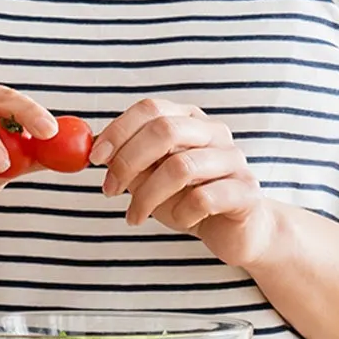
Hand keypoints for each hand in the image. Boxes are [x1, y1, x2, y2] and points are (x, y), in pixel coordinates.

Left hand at [91, 99, 276, 268]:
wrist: (237, 230)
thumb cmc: (190, 199)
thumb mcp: (151, 178)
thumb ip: (128, 160)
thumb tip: (91, 147)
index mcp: (190, 120)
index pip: (152, 109)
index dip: (119, 130)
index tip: (95, 158)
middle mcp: (215, 132)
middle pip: (166, 130)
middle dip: (129, 162)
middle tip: (109, 190)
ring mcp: (234, 159)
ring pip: (181, 167)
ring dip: (147, 197)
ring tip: (135, 216)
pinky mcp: (246, 190)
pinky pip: (203, 199)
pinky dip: (181, 214)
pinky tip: (181, 221)